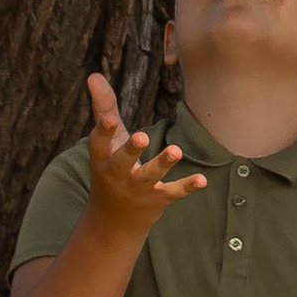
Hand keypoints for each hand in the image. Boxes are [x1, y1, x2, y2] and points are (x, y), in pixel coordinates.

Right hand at [82, 70, 205, 238]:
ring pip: (149, 177)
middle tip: (141, 136)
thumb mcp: (106, 140)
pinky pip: (172, 193)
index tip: (108, 119)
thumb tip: (93, 74)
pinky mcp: (157, 200)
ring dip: (162, 164)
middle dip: (131, 151)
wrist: (114, 221)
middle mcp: (117, 176)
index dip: (103, 132)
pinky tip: (203, 180)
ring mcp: (137, 190)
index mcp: (102, 159)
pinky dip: (187, 186)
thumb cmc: (111, 167)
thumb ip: (103, 108)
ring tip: (176, 150)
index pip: (99, 144)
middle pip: (122, 163)